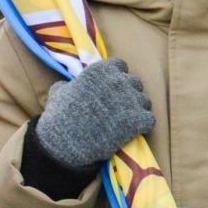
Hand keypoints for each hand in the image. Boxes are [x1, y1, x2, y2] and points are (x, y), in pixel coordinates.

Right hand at [33, 57, 154, 171]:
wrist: (66, 142)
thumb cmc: (60, 117)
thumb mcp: (58, 94)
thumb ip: (68, 86)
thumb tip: (68, 86)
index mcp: (100, 71)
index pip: (120, 65)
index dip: (116, 76)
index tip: (110, 88)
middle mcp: (118, 81)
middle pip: (134, 82)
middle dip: (128, 93)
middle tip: (118, 106)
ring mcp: (129, 100)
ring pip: (144, 101)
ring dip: (137, 109)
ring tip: (125, 120)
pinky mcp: (137, 120)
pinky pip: (149, 119)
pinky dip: (143, 125)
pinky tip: (133, 130)